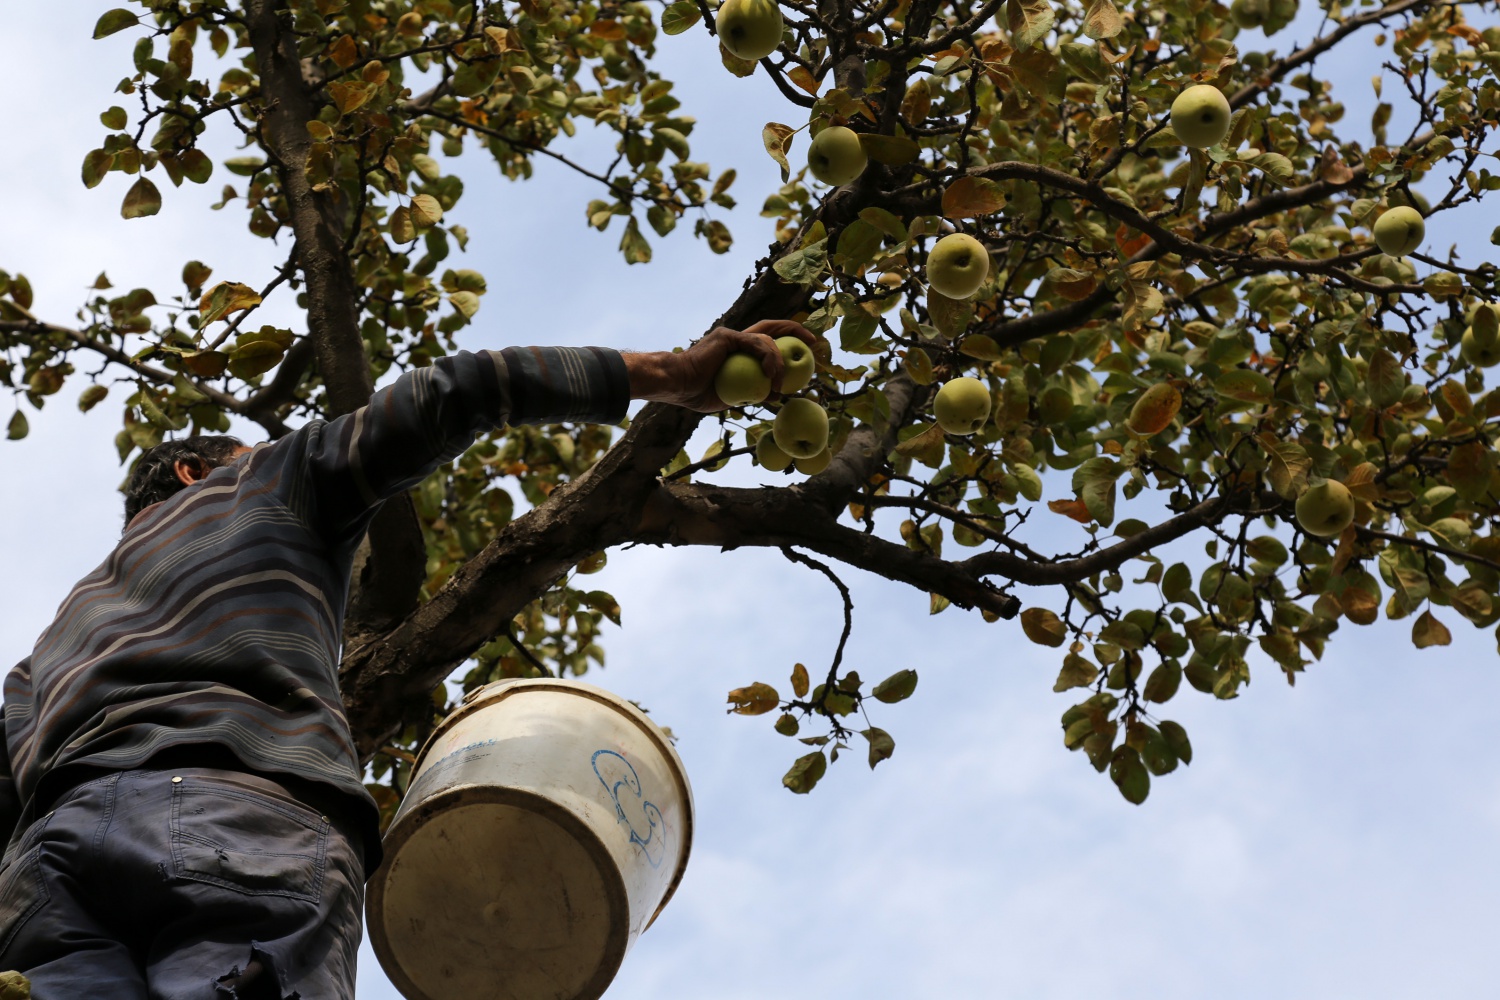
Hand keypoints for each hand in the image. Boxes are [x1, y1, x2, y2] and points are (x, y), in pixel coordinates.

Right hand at [625, 320, 817, 412]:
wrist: (678, 385)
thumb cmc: (698, 393)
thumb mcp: (733, 396)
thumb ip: (753, 393)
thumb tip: (775, 398)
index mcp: (738, 351)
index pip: (768, 340)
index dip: (788, 341)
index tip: (807, 350)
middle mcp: (737, 339)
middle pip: (773, 327)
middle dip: (796, 331)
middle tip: (815, 343)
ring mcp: (733, 336)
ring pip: (767, 340)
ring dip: (780, 362)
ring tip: (780, 384)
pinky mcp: (728, 337)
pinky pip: (755, 344)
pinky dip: (768, 358)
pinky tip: (772, 373)